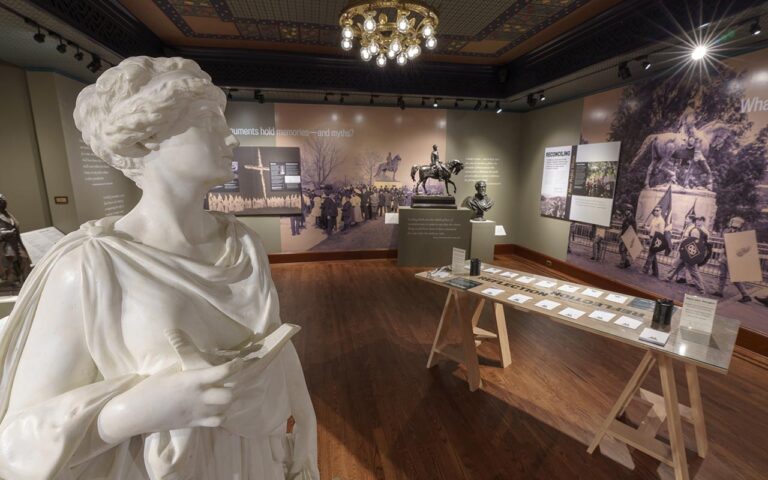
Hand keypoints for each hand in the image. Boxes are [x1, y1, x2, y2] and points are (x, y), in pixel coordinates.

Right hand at [97, 330, 242, 442]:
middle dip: (234, 387)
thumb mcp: (169, 370)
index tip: (239, 361)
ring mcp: (197, 412)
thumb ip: (187, 362)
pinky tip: (218, 408)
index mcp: (192, 380)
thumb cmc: (151, 387)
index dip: (235, 366)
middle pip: (228, 395)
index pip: (222, 373)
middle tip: (233, 380)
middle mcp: (198, 397)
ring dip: (229, 400)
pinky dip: (222, 415)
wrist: (136, 412)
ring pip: (225, 409)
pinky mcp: (194, 423)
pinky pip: (217, 422)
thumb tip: (198, 350)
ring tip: (226, 391)